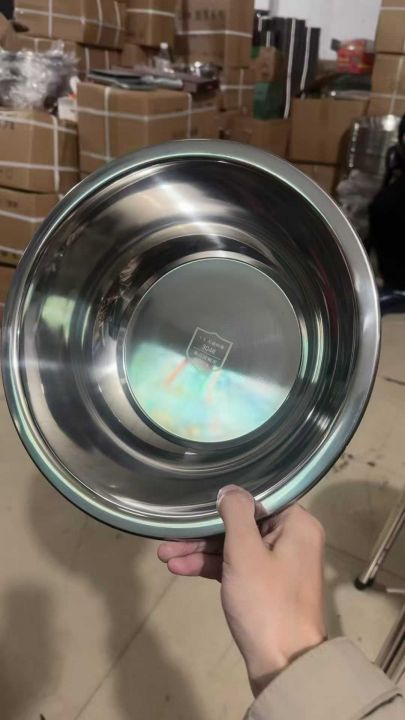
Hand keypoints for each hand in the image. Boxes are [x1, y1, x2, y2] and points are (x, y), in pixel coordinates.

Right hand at [158, 485, 326, 696]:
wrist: (283, 665)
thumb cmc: (266, 601)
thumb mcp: (245, 552)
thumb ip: (236, 514)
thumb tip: (229, 490)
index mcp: (297, 524)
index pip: (258, 499)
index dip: (226, 501)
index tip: (196, 502)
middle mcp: (291, 539)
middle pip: (242, 523)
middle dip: (204, 531)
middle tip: (169, 536)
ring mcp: (278, 565)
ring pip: (234, 546)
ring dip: (201, 550)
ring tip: (164, 555)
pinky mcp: (265, 586)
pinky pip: (235, 566)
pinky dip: (211, 567)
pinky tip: (179, 569)